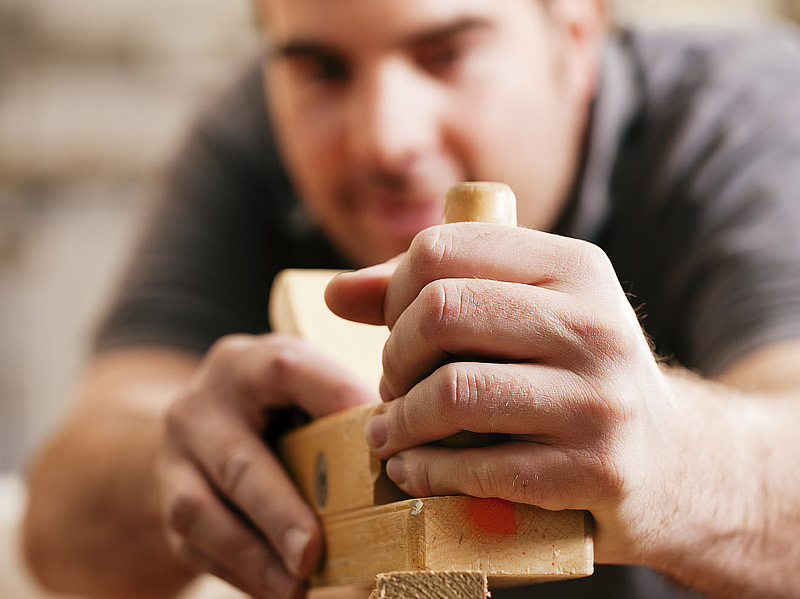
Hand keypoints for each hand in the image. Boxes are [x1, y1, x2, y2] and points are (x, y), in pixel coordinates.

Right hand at [158, 333, 378, 597]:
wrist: (200, 419)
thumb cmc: (274, 404)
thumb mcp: (301, 386)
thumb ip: (339, 407)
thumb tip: (402, 450)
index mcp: (249, 364)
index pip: (292, 371)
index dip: (339, 405)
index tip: (382, 450)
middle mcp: (203, 404)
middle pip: (238, 461)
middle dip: (279, 512)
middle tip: (312, 553)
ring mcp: (175, 454)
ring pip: (199, 510)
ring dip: (252, 556)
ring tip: (295, 587)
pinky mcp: (164, 498)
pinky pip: (191, 543)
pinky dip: (237, 571)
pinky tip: (276, 587)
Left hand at [327, 223, 678, 563]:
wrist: (676, 461)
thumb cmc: (578, 378)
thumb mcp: (527, 315)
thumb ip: (433, 293)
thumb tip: (336, 294)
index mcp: (575, 266)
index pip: (442, 248)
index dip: (392, 290)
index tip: (393, 328)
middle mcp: (593, 323)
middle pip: (440, 312)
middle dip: (393, 355)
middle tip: (393, 384)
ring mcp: (598, 400)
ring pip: (450, 391)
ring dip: (399, 419)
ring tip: (392, 431)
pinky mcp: (593, 470)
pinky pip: (475, 466)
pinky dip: (423, 470)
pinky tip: (412, 469)